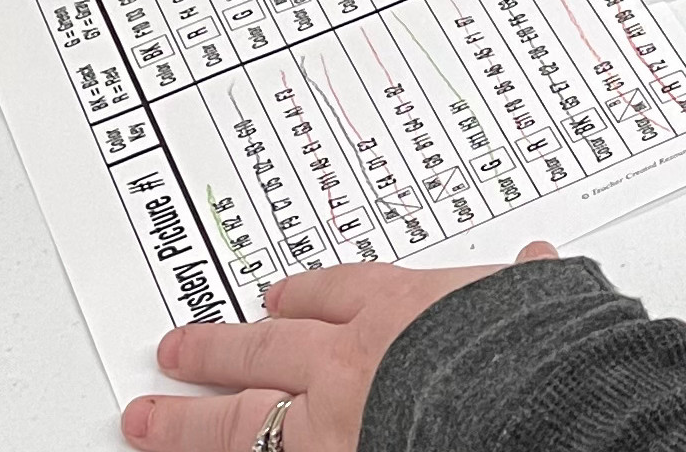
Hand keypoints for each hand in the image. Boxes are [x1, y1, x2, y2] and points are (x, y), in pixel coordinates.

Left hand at [121, 244, 559, 451]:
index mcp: (399, 306)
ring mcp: (325, 421)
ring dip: (184, 418)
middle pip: (264, 348)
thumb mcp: (535, 299)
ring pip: (235, 418)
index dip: (300, 294)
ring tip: (143, 415)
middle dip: (216, 348)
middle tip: (175, 346)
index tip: (276, 293)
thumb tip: (542, 264)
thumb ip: (526, 284)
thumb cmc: (527, 346)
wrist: (514, 392)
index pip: (334, 293)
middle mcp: (348, 358)